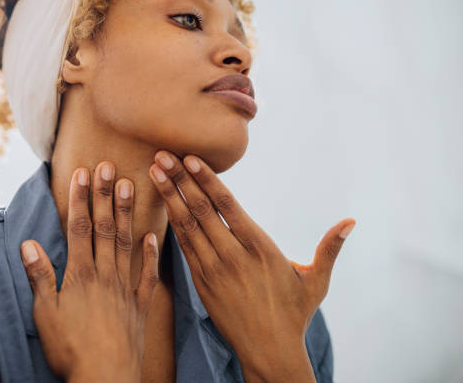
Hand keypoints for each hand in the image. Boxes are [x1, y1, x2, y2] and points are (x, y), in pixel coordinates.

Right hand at [20, 162, 158, 382]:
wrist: (105, 379)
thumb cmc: (70, 350)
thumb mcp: (46, 314)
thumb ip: (40, 277)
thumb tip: (28, 244)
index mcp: (81, 275)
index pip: (80, 228)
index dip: (81, 199)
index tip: (83, 173)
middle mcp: (105, 274)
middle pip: (105, 228)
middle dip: (106, 195)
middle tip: (110, 166)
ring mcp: (126, 288)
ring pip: (126, 243)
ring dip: (127, 214)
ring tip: (131, 186)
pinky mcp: (140, 305)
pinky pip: (148, 275)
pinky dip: (150, 254)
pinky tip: (154, 234)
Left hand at [148, 150, 355, 381]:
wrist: (269, 352)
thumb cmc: (294, 314)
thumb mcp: (316, 280)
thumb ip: (330, 248)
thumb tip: (352, 221)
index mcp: (260, 248)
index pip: (227, 206)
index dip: (206, 180)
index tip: (190, 158)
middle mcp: (233, 256)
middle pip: (201, 210)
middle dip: (179, 180)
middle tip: (162, 155)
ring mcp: (214, 270)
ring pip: (187, 226)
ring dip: (170, 197)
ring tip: (155, 172)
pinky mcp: (202, 283)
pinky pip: (184, 247)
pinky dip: (173, 223)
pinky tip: (164, 204)